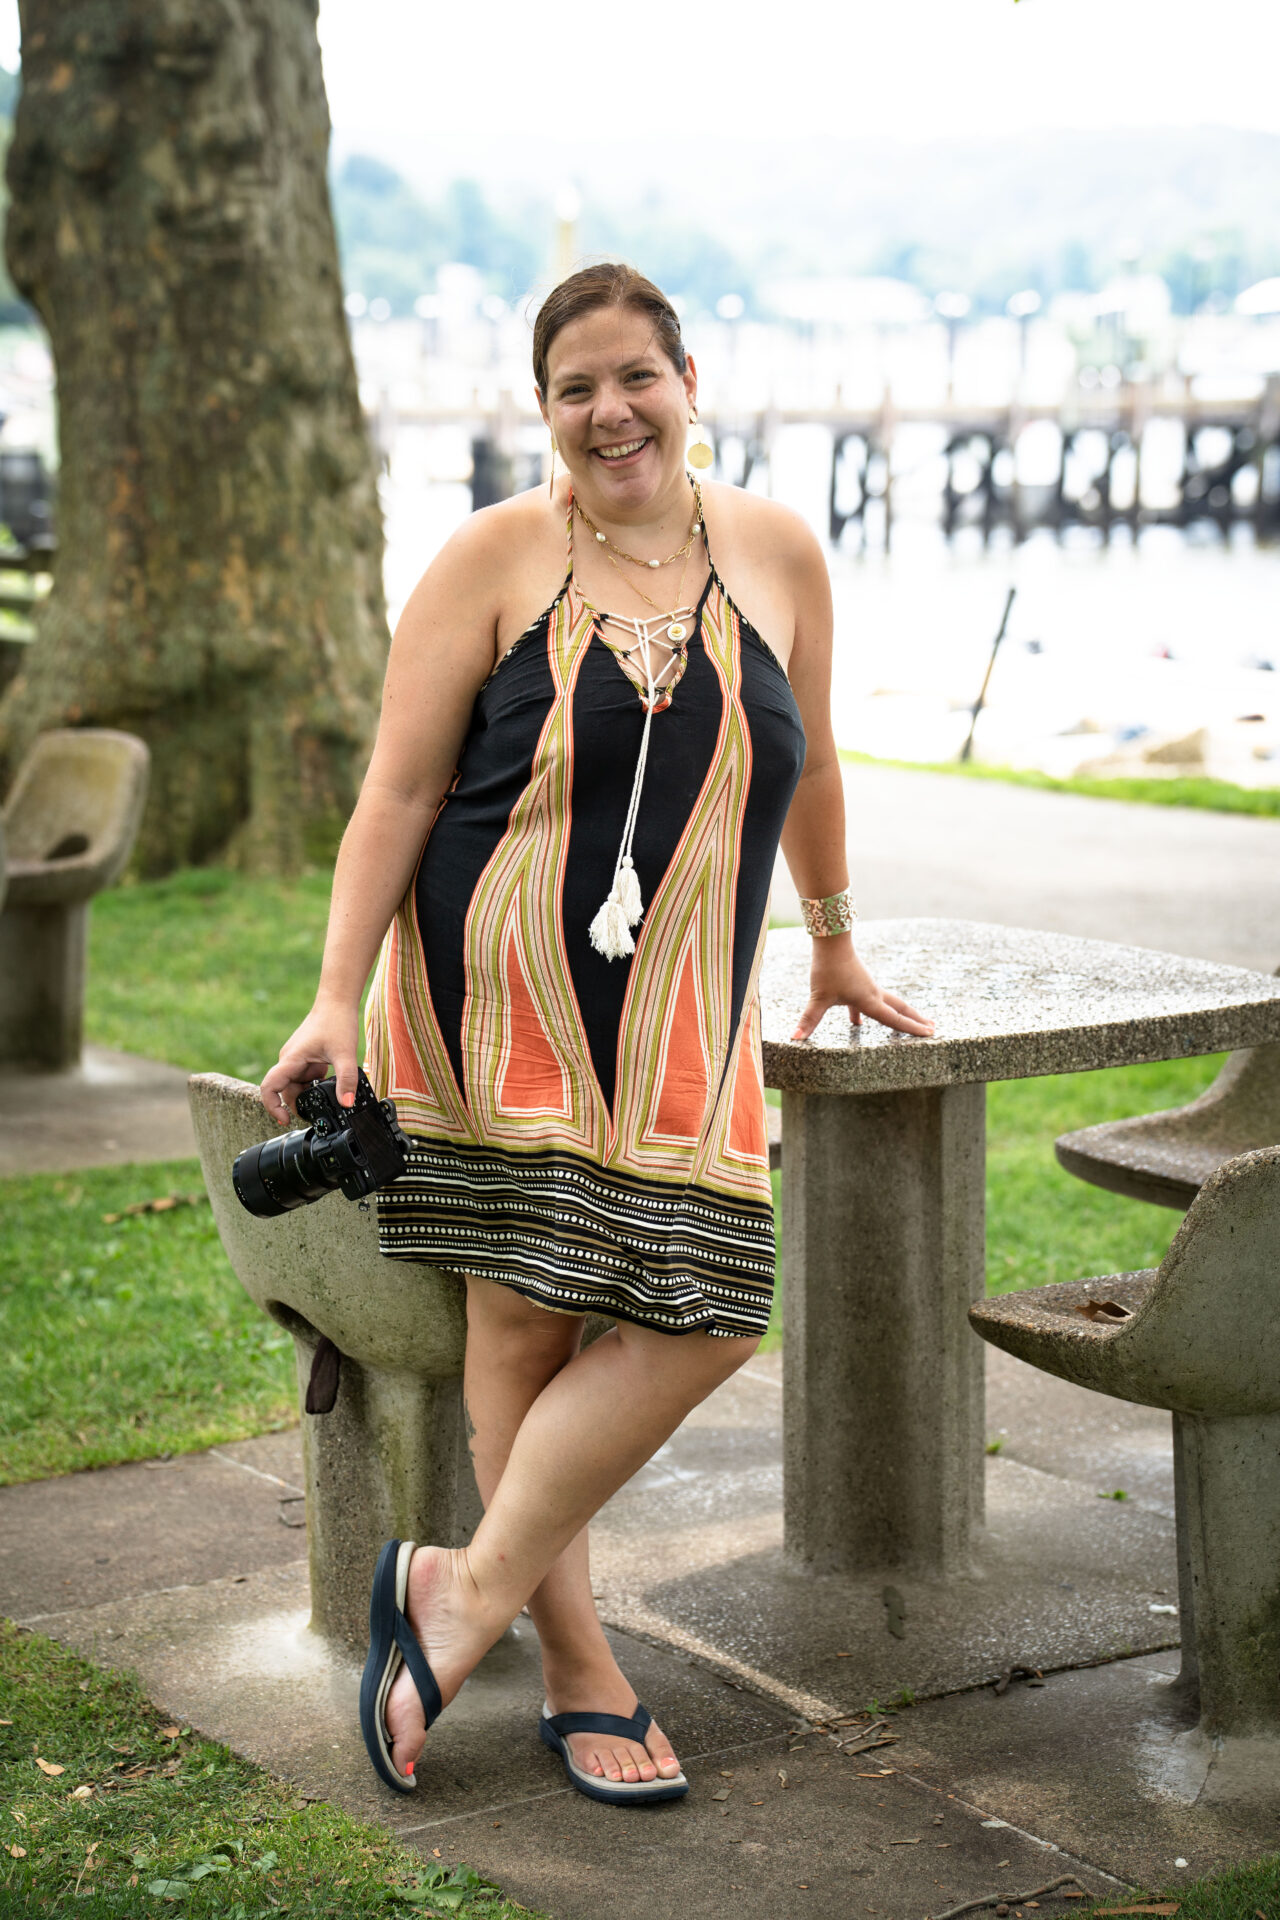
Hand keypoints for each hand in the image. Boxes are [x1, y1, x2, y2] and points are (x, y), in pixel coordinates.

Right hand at [259, 999, 361, 1125]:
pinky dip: (315, 1086)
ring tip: (329, 1098)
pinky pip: (305, 1079)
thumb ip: (346, 1080)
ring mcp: (297, 1060)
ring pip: (296, 1086)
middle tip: (319, 1114)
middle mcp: (289, 1061)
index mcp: (291, 1060)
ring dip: (309, 1095)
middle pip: (285, 1092)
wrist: (337, 1002)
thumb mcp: (345, 1054)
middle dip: (300, 1105)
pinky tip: (330, 1086)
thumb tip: (346, 1103)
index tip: (285, 1119)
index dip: (272, 1106)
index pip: (269, 1088)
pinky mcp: (306, 1059)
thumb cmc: (336, 1022)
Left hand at [790, 938, 934, 1042]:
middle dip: (916, 1020)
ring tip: (911, 1023)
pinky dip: (868, 1013)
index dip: (912, 1028)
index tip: (931, 1034)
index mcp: (869, 1000)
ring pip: (889, 1004)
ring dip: (900, 1014)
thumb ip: (809, 1019)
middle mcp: (873, 994)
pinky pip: (868, 1001)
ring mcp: (867, 987)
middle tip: (933, 1028)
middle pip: (900, 1009)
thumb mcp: (818, 997)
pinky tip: (855, 1023)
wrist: (831, 942)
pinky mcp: (858, 983)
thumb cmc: (827, 968)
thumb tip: (795, 1038)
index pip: (894, 1019)